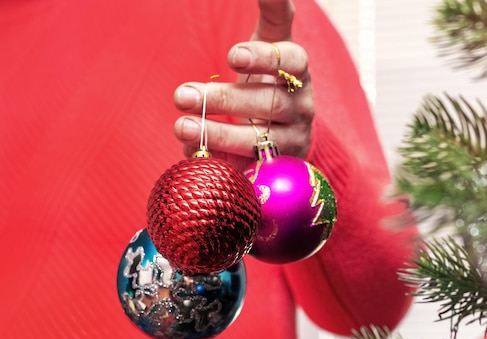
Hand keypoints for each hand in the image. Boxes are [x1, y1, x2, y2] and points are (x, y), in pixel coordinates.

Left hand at [173, 0, 313, 169]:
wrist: (286, 128)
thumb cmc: (271, 78)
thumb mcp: (273, 41)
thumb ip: (274, 10)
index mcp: (299, 73)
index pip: (293, 62)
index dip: (265, 58)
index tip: (232, 55)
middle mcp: (301, 108)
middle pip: (269, 104)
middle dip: (225, 100)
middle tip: (181, 94)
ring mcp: (290, 143)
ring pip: (259, 142)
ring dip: (218, 134)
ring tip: (181, 126)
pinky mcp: (275, 170)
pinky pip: (247, 169)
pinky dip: (219, 163)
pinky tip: (191, 153)